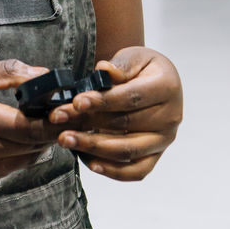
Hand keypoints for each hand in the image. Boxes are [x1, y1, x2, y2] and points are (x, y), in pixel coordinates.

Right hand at [0, 60, 57, 183]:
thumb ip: (11, 73)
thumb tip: (46, 75)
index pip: (32, 127)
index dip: (54, 120)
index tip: (69, 109)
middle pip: (33, 145)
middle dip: (51, 131)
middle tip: (65, 114)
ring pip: (27, 158)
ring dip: (39, 143)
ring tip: (45, 123)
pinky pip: (13, 167)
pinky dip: (22, 153)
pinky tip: (21, 136)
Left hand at [48, 47, 181, 181]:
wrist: (154, 82)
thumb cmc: (142, 69)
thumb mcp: (134, 57)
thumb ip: (119, 65)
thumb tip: (104, 71)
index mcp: (167, 87)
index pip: (131, 97)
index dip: (102, 101)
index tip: (76, 102)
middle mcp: (170, 117)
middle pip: (125, 125)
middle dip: (87, 123)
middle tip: (58, 119)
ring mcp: (164, 140)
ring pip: (127, 151)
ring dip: (93, 147)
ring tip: (65, 139)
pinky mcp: (155, 156)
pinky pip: (136, 171)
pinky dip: (112, 171)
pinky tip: (90, 162)